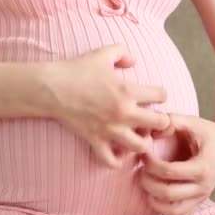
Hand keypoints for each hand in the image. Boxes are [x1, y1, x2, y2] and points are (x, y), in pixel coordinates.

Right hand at [51, 44, 170, 168]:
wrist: (52, 88)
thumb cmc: (77, 70)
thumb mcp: (103, 53)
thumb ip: (123, 53)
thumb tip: (134, 61)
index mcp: (128, 91)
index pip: (162, 95)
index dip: (161, 94)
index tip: (153, 95)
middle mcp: (123, 113)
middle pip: (159, 124)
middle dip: (160, 121)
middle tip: (151, 118)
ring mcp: (110, 130)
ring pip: (141, 146)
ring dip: (143, 141)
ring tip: (137, 135)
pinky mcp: (95, 141)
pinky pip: (112, 161)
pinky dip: (118, 160)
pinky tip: (118, 150)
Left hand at [139, 114, 214, 214]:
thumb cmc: (208, 132)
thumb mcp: (192, 121)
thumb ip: (171, 121)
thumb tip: (150, 133)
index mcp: (202, 167)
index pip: (168, 172)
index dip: (150, 164)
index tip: (144, 154)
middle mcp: (203, 186)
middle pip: (167, 193)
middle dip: (147, 181)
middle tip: (141, 168)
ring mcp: (201, 197)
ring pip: (172, 210)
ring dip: (153, 199)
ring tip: (147, 182)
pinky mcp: (198, 202)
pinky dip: (163, 209)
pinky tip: (156, 193)